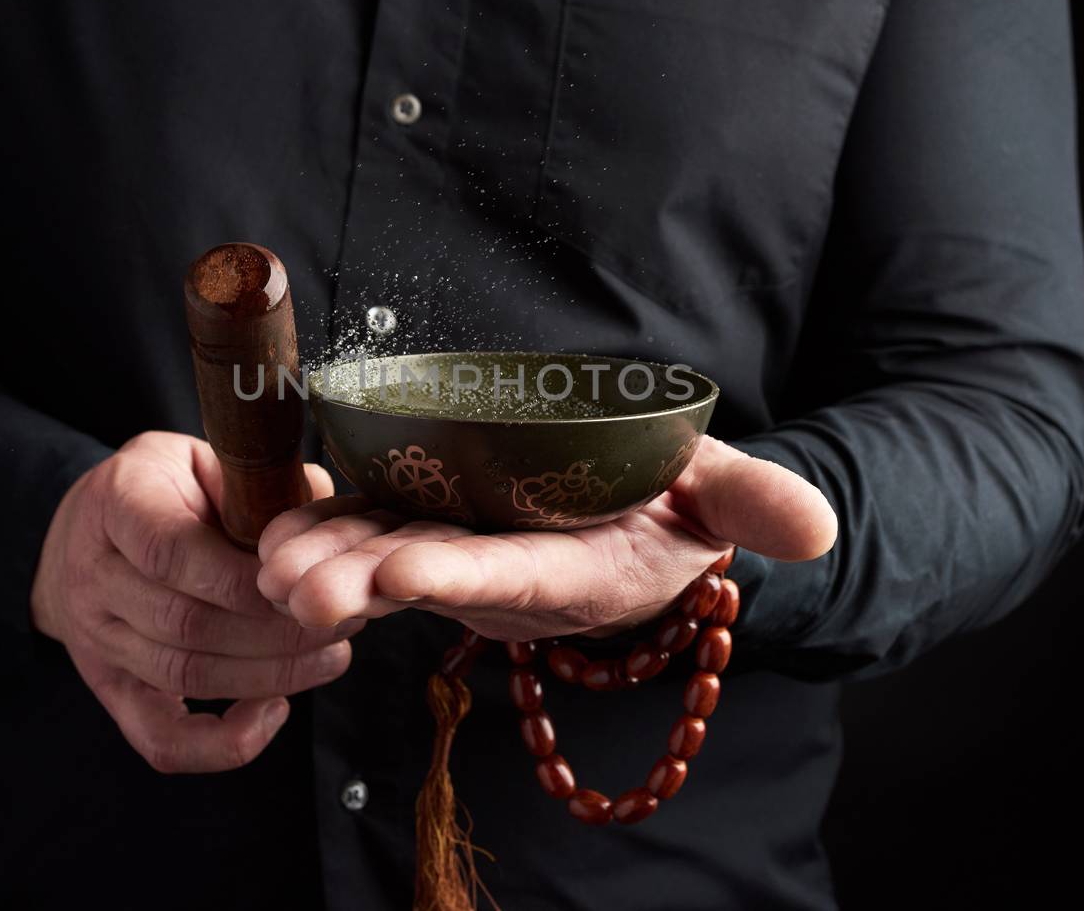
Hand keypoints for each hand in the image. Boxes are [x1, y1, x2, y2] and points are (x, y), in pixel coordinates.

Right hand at [32, 431, 355, 773]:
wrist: (85, 533)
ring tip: (333, 654)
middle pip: (186, 622)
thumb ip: (258, 480)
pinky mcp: (109, 688)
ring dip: (271, 674)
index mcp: (116, 504)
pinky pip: (160, 738)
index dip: (244, 579)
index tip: (306, 581)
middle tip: (342, 620)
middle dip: (278, 631)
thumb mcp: (201, 458)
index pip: (172, 552)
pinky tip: (276, 712)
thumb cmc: (164, 490)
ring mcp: (94, 639)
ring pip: (185, 674)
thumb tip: (322, 505)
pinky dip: (222, 743)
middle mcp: (93, 575)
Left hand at [255, 436, 835, 642]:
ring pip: (382, 556)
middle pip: (426, 576)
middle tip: (294, 588)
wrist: (630, 517)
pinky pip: (368, 526)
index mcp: (572, 567)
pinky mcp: (428, 522)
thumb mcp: (717, 495)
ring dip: (325, 561)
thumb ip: (755, 506)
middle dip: (360, 581)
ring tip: (268, 564)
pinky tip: (271, 527)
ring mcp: (459, 548)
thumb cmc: (673, 503)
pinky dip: (323, 527)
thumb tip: (815, 527)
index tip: (403, 573)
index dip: (459, 574)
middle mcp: (504, 571)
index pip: (511, 574)